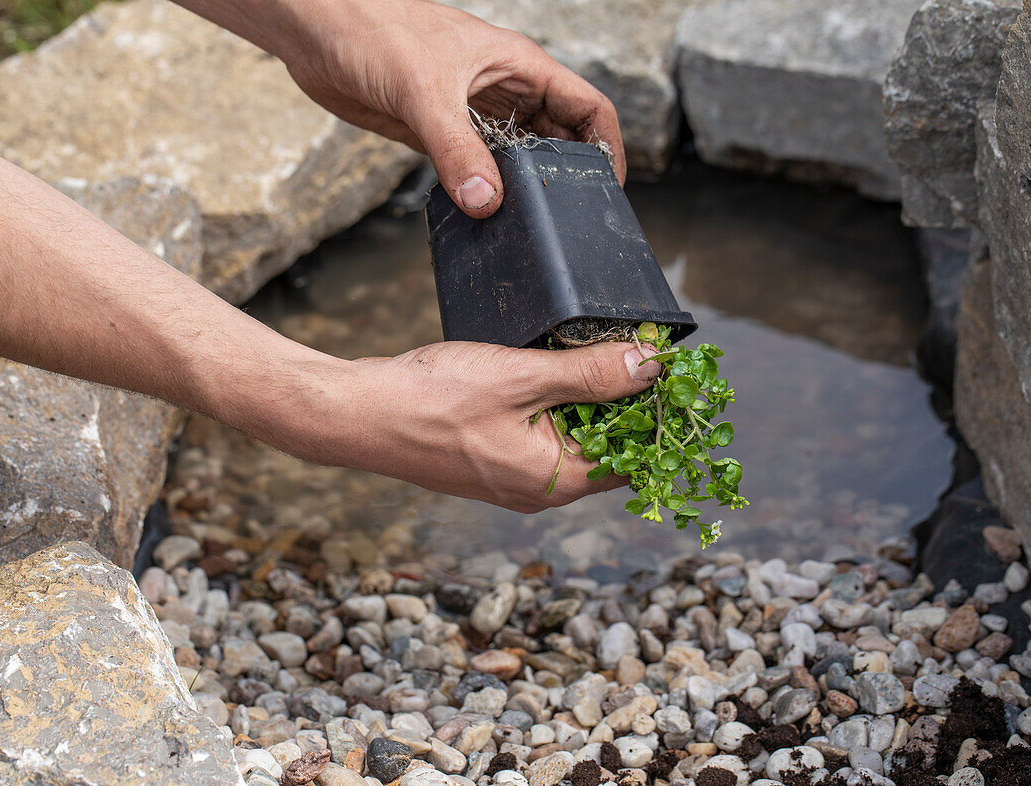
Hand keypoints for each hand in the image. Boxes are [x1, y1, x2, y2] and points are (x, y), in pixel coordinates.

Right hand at [252, 340, 659, 511]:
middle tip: (637, 351)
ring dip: (589, 401)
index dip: (659, 416)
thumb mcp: (521, 378)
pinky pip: (542, 437)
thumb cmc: (433, 400)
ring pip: (573, 440)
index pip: (635, 458)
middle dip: (625, 404)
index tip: (672, 373)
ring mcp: (512, 479)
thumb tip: (652, 367)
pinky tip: (551, 369)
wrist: (358, 414)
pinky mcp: (491, 460)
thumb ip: (589, 374)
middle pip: (607, 450)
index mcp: (555, 480)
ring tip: (597, 353)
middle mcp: (539, 489)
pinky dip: (556, 406)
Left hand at [256, 0, 625, 216]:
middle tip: (569, 221)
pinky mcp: (440, 136)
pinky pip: (476, 171)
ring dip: (523, 190)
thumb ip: (456, 148)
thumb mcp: (424, 90)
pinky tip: (483, 217)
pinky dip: (484, 194)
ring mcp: (473, 115)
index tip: (608, 190)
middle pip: (559, 140)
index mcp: (519, 66)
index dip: (607, 147)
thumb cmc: (374, 29)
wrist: (317, 32)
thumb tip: (486, 201)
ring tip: (529, 226)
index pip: (587, 107)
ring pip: (518, 159)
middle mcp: (503, 92)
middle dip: (568, 177)